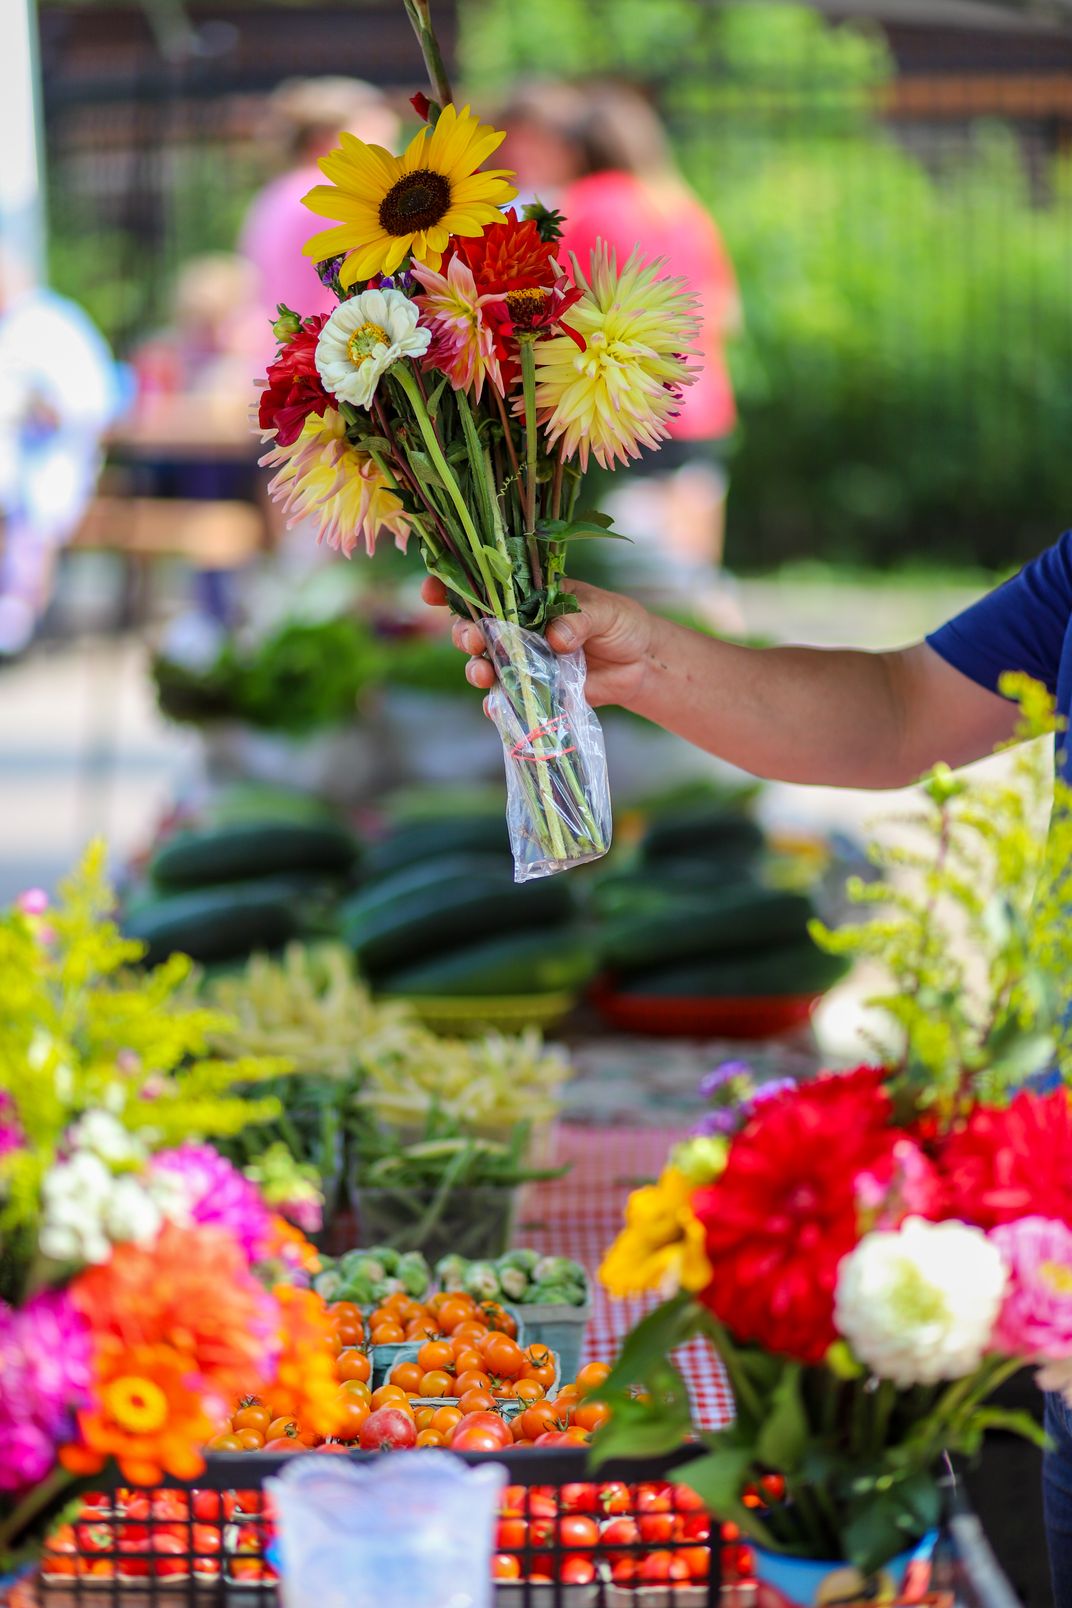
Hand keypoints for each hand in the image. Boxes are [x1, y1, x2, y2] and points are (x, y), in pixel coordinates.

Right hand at [419, 576, 656, 708]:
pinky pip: (505, 697)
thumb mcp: (606, 611)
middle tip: (472, 639)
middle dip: (464, 633)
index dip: (453, 587)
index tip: (432, 591)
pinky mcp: (532, 689)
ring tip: (482, 673)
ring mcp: (522, 660)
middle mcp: (517, 627)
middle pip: (476, 627)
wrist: (640, 664)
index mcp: (528, 596)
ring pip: (485, 663)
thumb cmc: (621, 624)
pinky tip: (494, 706)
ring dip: (476, 668)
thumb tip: (556, 636)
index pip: (484, 587)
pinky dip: (496, 703)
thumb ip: (579, 619)